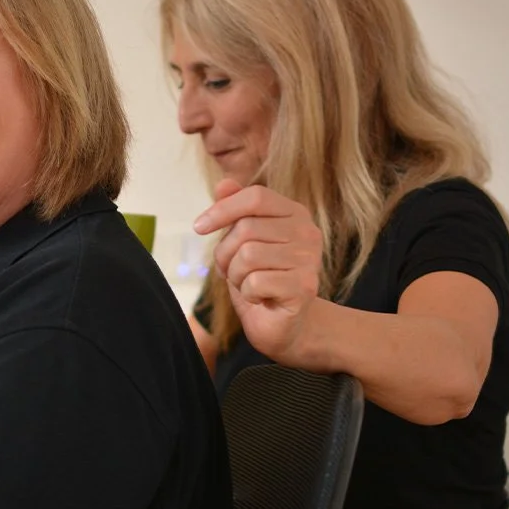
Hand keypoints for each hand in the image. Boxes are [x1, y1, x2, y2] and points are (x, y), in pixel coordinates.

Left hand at [193, 178, 325, 362]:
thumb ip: (236, 211)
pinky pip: (254, 282)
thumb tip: (224, 183)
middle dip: (225, 254)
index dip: (222, 209)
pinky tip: (260, 298)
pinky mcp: (305, 287)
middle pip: (245, 229)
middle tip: (231, 271)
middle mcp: (307, 232)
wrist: (285, 325)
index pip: (255, 196)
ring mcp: (309, 260)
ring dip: (235, 276)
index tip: (199, 227)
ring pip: (247, 256)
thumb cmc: (261, 280)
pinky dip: (247, 294)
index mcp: (294, 213)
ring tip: (248, 284)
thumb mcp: (243, 242)